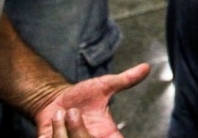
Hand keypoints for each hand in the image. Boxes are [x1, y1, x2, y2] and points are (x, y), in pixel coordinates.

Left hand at [34, 64, 149, 137]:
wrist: (54, 100)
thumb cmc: (81, 95)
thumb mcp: (104, 85)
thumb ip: (125, 80)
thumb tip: (146, 67)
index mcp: (108, 136)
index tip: (104, 134)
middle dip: (78, 130)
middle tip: (72, 112)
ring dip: (61, 130)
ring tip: (60, 116)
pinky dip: (52, 135)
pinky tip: (51, 126)